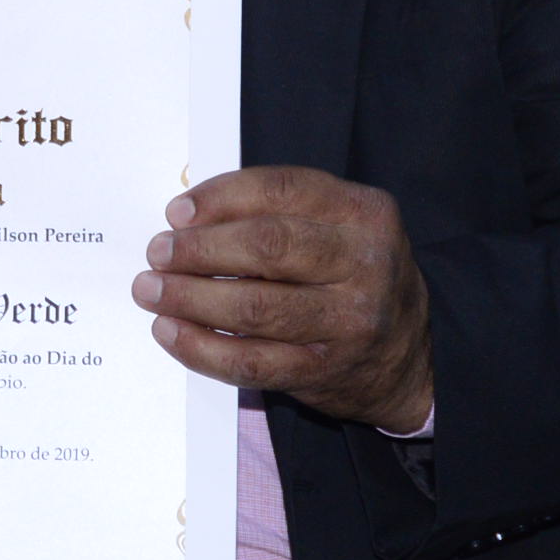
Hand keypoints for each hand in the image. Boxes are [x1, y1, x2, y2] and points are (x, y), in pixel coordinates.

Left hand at [131, 166, 433, 432]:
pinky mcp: (325, 369)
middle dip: (199, 248)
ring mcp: (349, 321)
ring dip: (189, 297)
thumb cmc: (350, 276)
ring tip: (150, 291)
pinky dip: (201, 347)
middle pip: (266, 246)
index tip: (176, 211)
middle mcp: (364, 263)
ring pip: (254, 306)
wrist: (408, 357)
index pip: (282, 190)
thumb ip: (278, 212)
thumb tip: (187, 216)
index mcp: (364, 212)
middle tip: (157, 252)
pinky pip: (251, 361)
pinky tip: (170, 332)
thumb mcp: (337, 227)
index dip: (220, 198)